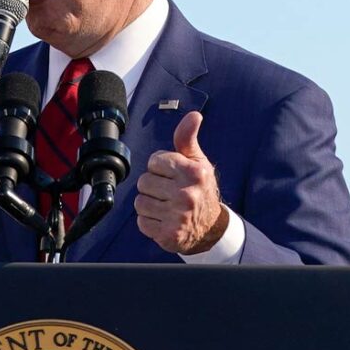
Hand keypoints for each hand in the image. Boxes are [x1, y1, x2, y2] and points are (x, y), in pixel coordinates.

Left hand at [135, 110, 228, 255]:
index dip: (161, 167)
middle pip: (144, 181)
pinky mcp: (168, 234)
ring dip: (149, 204)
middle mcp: (187, 194)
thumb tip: (194, 115)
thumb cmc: (200, 189)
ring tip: (166, 206)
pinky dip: (149, 221)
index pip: (155, 161)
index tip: (173, 175)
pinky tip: (164, 220)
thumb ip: (188, 139)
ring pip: (140, 201)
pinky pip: (141, 221)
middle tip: (170, 193)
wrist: (210, 228)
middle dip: (153, 186)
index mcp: (195, 172)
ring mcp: (177, 216)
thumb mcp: (198, 162)